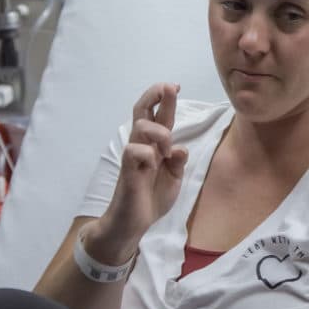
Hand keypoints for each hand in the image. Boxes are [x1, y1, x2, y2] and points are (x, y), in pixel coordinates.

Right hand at [88, 83, 188, 263]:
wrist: (132, 224)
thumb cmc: (150, 198)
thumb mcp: (173, 179)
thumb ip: (178, 162)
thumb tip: (181, 147)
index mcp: (153, 146)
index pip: (158, 116)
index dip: (165, 99)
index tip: (176, 85)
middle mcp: (141, 146)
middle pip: (142, 110)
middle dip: (156, 95)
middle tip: (170, 86)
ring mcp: (133, 157)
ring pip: (141, 126)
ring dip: (160, 131)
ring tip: (167, 150)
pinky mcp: (127, 171)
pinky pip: (133, 150)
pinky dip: (148, 153)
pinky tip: (154, 164)